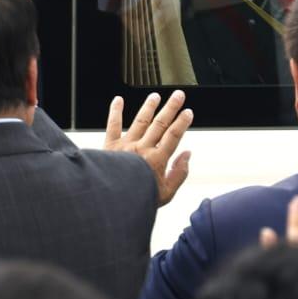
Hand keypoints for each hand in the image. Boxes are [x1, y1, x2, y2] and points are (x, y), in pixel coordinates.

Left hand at [105, 91, 192, 205]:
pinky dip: (115, 111)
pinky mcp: (110, 146)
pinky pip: (113, 125)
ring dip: (149, 107)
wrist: (111, 203)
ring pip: (140, 121)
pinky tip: (118, 100)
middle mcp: (142, 149)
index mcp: (157, 160)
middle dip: (171, 108)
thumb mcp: (166, 194)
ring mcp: (126, 146)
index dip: (182, 122)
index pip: (173, 136)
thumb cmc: (137, 201)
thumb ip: (179, 173)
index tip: (188, 112)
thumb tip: (188, 154)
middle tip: (178, 95)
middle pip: (160, 124)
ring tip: (155, 96)